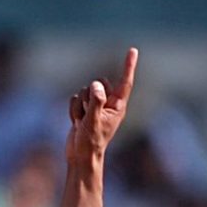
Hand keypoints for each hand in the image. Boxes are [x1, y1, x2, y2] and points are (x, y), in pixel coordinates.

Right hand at [67, 47, 137, 163]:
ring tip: (83, 121)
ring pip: (84, 90)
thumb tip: (97, 84)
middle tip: (89, 115)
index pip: (124, 82)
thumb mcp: (93, 121)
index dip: (128, 66)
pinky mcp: (85, 109)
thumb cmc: (91, 142)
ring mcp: (96, 106)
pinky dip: (73, 110)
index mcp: (118, 107)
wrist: (80, 156)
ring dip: (80, 105)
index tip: (133, 50)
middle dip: (89, 95)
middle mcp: (109, 104)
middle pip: (97, 83)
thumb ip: (95, 101)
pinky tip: (77, 122)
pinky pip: (74, 98)